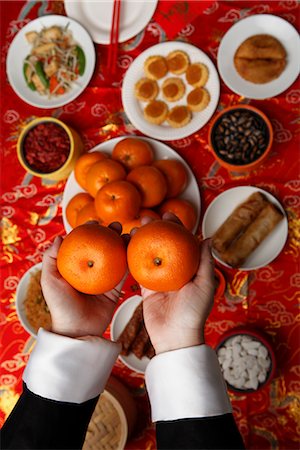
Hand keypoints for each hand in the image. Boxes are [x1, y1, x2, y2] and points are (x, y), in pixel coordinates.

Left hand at [41, 224, 126, 337]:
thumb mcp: (49, 280)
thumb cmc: (60, 306)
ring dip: (124, 244)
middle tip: (117, 225)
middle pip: (103, 246)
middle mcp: (91, 270)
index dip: (90, 230)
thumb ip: (50, 258)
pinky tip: (134, 250)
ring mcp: (105, 279)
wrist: (77, 331)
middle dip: (111, 233)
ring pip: (117, 256)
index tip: (96, 222)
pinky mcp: (116, 289)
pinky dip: (130, 261)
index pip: (83, 243)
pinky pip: (125, 273)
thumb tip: (58, 236)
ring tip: (130, 234)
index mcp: (76, 266)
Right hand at [141, 217, 214, 354]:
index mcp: (190, 268)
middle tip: (147, 217)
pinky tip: (127, 244)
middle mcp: (175, 271)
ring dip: (143, 239)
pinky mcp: (146, 288)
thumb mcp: (205, 284)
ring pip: (150, 254)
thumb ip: (205, 261)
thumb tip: (208, 237)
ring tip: (136, 227)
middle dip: (156, 229)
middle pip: (164, 244)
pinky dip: (133, 257)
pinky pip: (138, 269)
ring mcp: (160, 279)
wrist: (175, 336)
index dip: (176, 227)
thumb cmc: (194, 312)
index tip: (168, 215)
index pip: (183, 242)